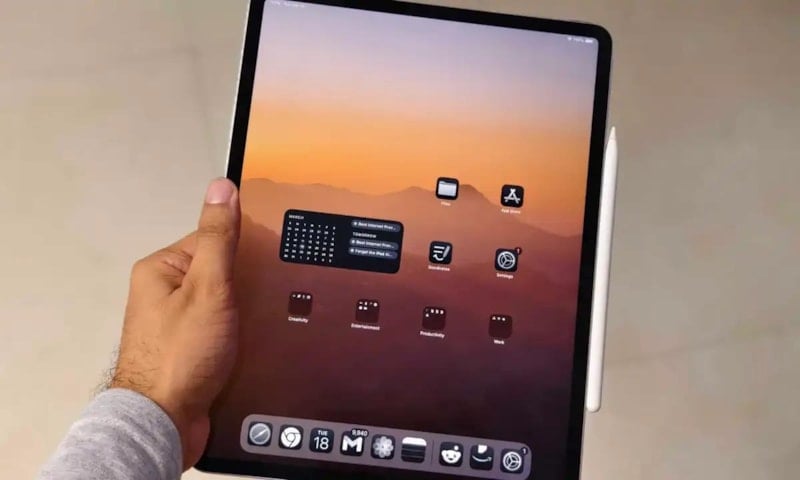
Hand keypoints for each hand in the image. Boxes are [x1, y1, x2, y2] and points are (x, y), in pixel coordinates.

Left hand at [110, 178, 240, 468]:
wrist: (166, 421)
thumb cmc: (181, 355)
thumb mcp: (208, 287)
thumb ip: (219, 237)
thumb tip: (222, 187)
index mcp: (162, 269)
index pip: (213, 239)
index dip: (243, 250)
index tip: (264, 264)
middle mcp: (165, 292)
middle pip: (221, 271)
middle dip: (246, 284)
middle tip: (260, 300)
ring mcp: (178, 322)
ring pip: (226, 302)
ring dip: (246, 311)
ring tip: (258, 325)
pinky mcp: (191, 347)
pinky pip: (224, 328)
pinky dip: (240, 332)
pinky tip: (253, 341)